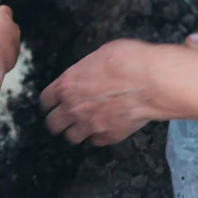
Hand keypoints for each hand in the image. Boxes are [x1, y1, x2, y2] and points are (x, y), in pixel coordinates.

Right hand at [0, 6, 20, 73]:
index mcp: (4, 18)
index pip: (5, 10)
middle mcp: (14, 29)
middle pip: (10, 25)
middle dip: (2, 29)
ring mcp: (16, 44)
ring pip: (11, 41)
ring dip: (3, 43)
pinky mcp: (15, 57)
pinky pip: (9, 53)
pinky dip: (3, 55)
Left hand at [40, 39, 161, 145]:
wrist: (152, 81)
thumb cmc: (129, 61)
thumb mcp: (100, 55)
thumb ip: (86, 70)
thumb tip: (88, 72)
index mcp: (67, 86)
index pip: (45, 101)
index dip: (48, 102)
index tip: (51, 104)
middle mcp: (73, 108)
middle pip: (53, 124)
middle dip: (57, 120)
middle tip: (64, 117)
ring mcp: (90, 125)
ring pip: (71, 137)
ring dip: (76, 131)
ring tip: (84, 125)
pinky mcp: (108, 136)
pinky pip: (96, 142)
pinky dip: (98, 136)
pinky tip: (105, 128)